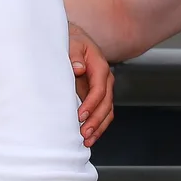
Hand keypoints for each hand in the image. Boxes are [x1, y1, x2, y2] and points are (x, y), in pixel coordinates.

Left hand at [69, 23, 113, 147]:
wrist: (75, 40)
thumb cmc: (73, 42)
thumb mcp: (73, 43)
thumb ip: (74, 55)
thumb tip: (78, 69)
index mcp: (100, 66)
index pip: (100, 90)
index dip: (91, 104)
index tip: (80, 116)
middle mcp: (105, 79)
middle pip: (106, 104)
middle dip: (96, 121)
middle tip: (84, 134)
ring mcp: (103, 89)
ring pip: (107, 112)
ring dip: (98, 127)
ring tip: (86, 141)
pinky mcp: (97, 96)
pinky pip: (102, 113)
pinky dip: (97, 126)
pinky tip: (89, 137)